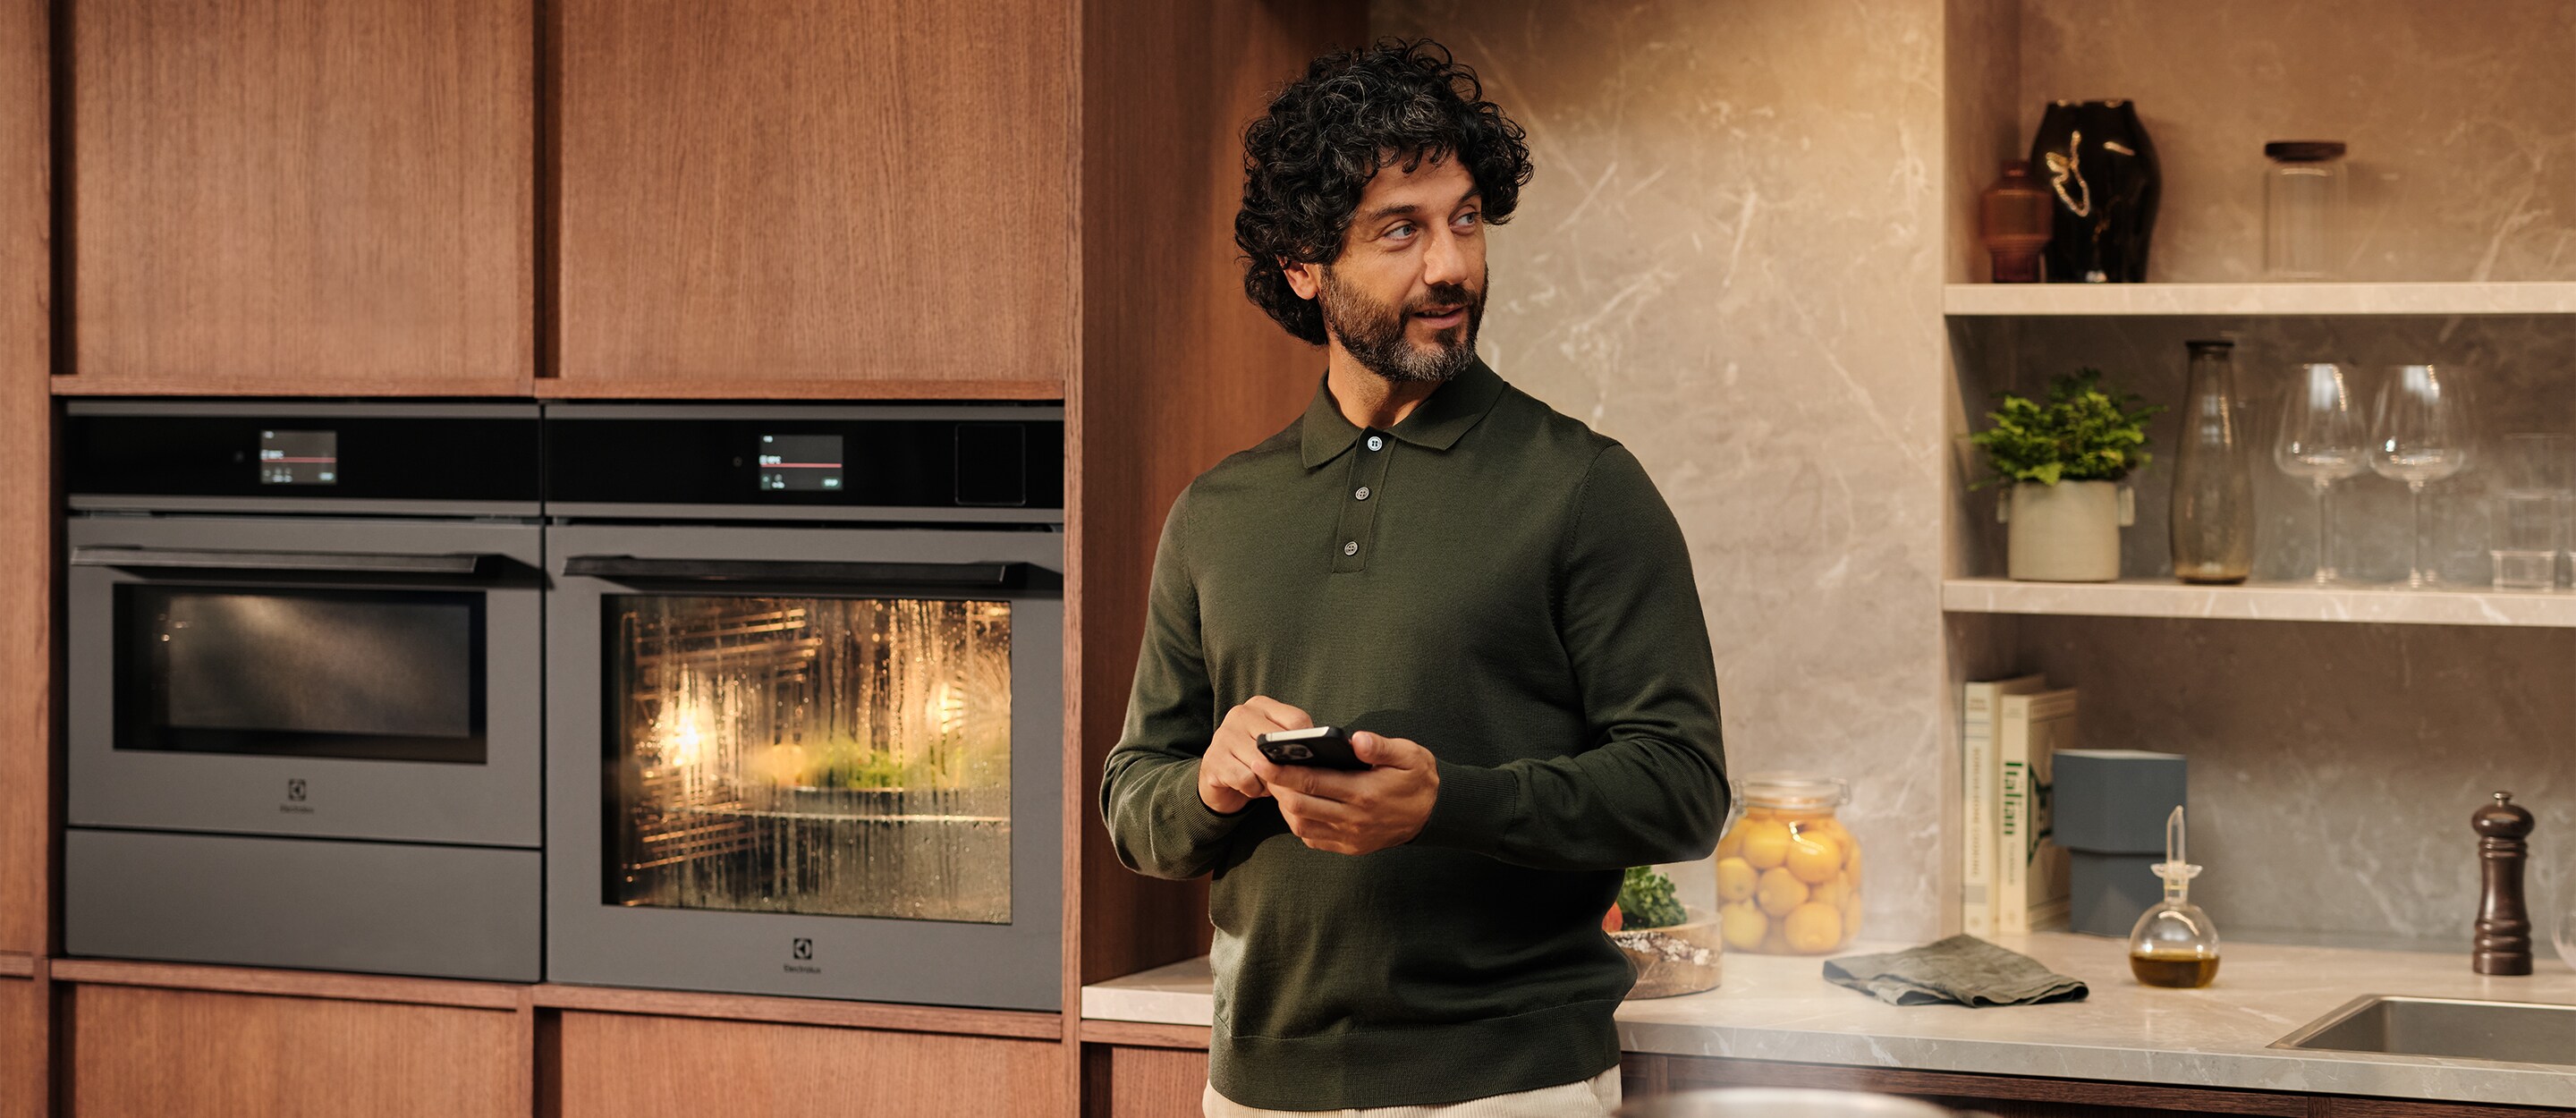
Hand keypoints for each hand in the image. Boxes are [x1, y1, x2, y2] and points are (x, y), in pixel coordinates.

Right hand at [1197, 695, 1308, 814]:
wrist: (1218, 780)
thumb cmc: (1254, 761)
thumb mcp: (1275, 747)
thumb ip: (1293, 743)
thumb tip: (1319, 754)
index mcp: (1260, 705)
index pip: (1296, 720)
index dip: (1308, 744)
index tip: (1309, 759)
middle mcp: (1240, 714)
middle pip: (1279, 743)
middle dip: (1287, 767)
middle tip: (1286, 778)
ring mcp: (1224, 735)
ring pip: (1263, 763)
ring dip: (1270, 781)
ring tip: (1266, 782)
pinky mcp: (1213, 759)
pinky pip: (1247, 779)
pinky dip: (1254, 790)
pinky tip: (1251, 788)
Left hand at [1267, 731, 1439, 854]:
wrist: (1436, 814)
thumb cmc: (1418, 779)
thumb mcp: (1410, 755)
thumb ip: (1381, 747)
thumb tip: (1355, 740)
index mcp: (1365, 792)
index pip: (1313, 782)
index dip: (1282, 772)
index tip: (1262, 760)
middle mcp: (1354, 818)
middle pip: (1300, 805)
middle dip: (1275, 787)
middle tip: (1261, 768)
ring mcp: (1351, 836)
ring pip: (1302, 824)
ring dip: (1285, 806)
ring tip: (1278, 785)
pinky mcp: (1350, 846)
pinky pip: (1314, 838)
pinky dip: (1299, 822)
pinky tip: (1297, 804)